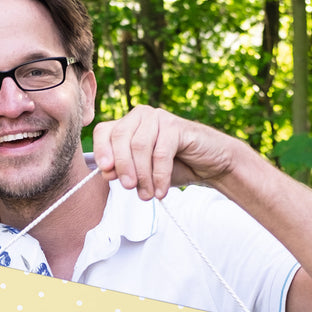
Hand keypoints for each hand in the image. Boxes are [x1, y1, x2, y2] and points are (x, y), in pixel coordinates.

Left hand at [92, 105, 235, 199]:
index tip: (105, 172)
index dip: (101, 150)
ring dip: (142, 175)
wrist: (210, 165)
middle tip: (129, 188)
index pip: (104, 131)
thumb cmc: (173, 167)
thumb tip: (106, 171)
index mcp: (127, 124)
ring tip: (147, 195)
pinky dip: (159, 176)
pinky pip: (160, 153)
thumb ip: (123, 171)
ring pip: (139, 146)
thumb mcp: (142, 173)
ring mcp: (159, 118)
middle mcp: (140, 116)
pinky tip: (161, 191)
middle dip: (122, 166)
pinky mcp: (176, 126)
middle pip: (120, 138)